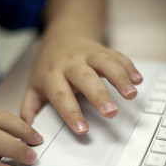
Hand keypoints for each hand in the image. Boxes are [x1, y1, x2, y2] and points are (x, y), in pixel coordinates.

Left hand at [21, 36, 142, 133]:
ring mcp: (88, 54)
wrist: (62, 36)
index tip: (82, 129)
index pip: (61, 95)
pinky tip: (137, 79)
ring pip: (105, 63)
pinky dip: (129, 67)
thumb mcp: (35, 85)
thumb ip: (30, 107)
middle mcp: (71, 63)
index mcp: (52, 75)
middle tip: (110, 112)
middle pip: (85, 78)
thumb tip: (28, 129)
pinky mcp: (103, 50)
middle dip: (99, 95)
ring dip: (119, 78)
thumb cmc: (49, 66)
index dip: (71, 113)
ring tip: (131, 94)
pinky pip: (117, 56)